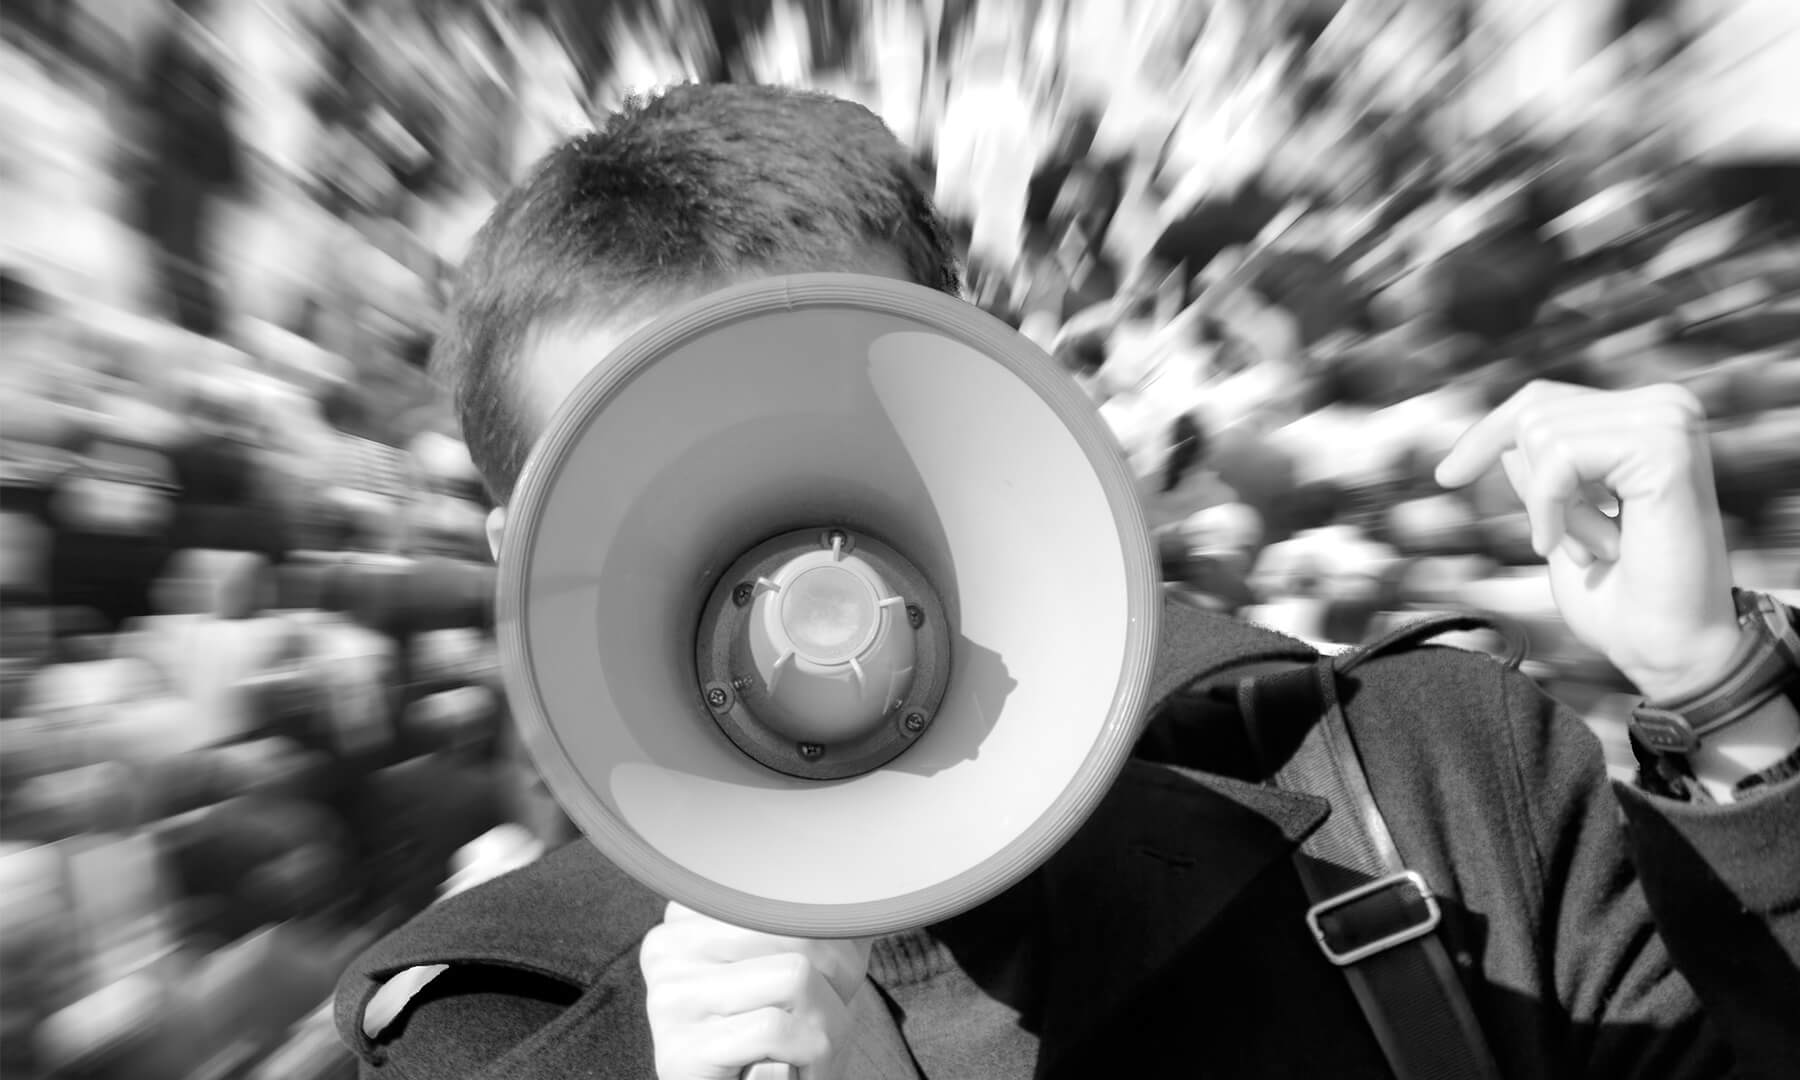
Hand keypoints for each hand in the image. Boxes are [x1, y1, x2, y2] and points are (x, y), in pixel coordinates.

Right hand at [640, 902, 872, 1079]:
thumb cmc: (788, 1028)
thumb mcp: (812, 958)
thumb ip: (826, 916)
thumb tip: (858, 886)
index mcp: (693, 910)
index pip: (790, 889)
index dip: (832, 935)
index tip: (826, 971)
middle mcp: (668, 944)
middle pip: (798, 929)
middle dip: (839, 980)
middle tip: (825, 1017)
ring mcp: (670, 996)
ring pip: (795, 976)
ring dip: (827, 1023)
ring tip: (810, 1044)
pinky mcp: (679, 1051)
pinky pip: (776, 1029)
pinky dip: (809, 1055)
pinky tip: (794, 1067)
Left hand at [1435, 381, 1743, 701]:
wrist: (1668, 647)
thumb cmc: (1620, 597)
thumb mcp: (1563, 520)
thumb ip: (1545, 472)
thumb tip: (1508, 434)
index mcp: (1647, 419)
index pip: (1544, 400)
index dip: (1488, 434)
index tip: (1446, 476)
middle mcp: (1667, 405)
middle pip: (1535, 412)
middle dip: (1534, 489)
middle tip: (1570, 544)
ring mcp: (1670, 419)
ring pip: (1542, 434)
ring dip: (1553, 506)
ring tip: (1598, 548)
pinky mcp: (1665, 444)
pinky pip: (1560, 458)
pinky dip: (1557, 509)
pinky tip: (1602, 548)